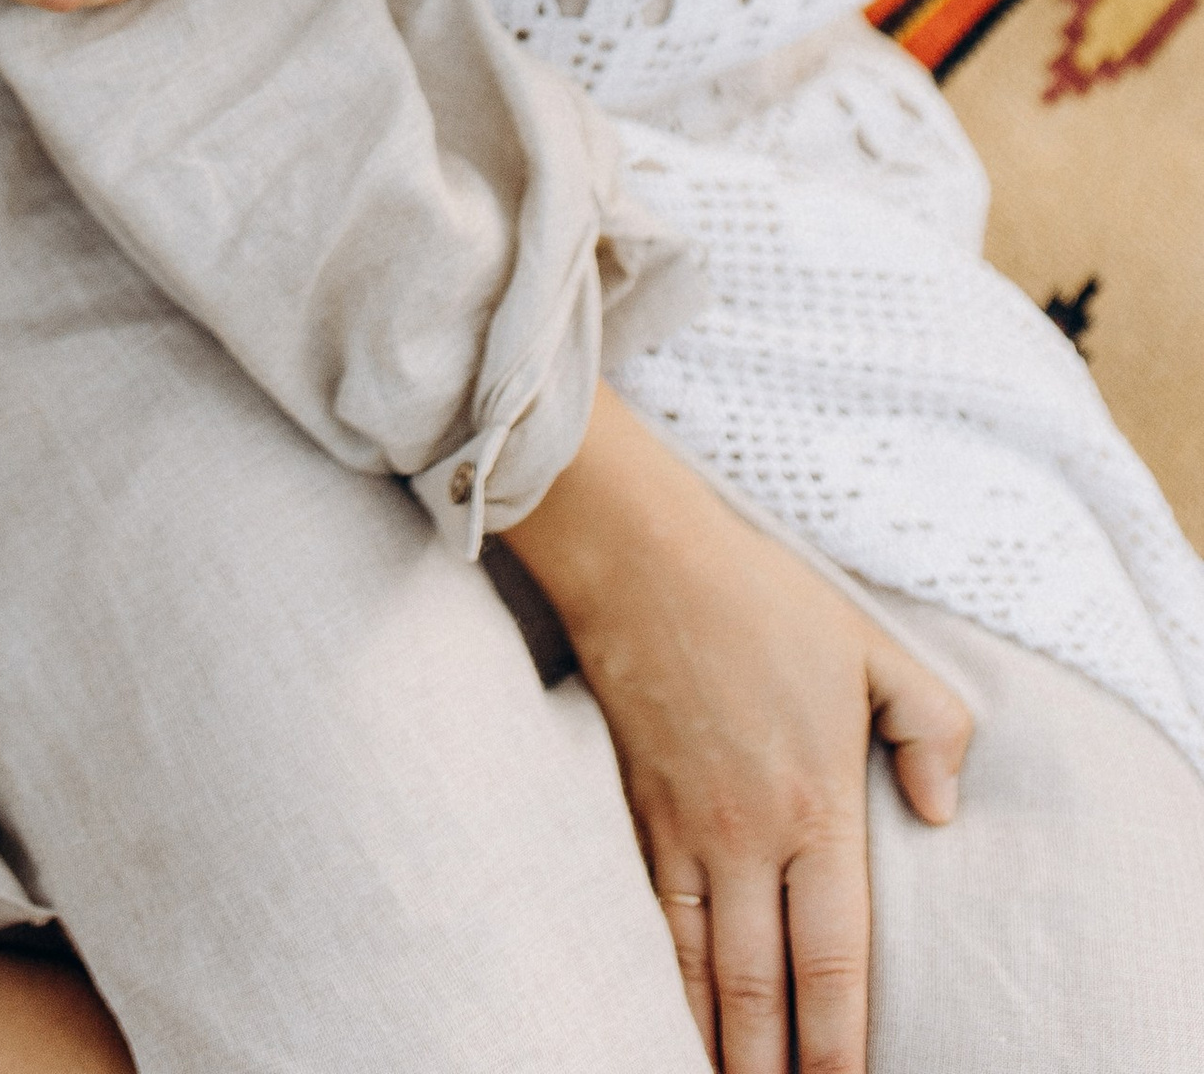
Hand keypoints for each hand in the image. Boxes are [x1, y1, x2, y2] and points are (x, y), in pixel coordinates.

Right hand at [506, 388, 970, 1073]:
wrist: (640, 558)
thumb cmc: (762, 598)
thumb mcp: (872, 648)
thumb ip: (929, 726)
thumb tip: (942, 809)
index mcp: (817, 808)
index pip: (833, 959)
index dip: (840, 1040)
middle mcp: (749, 839)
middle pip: (761, 988)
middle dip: (774, 1066)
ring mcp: (686, 831)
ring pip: (701, 970)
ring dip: (718, 1042)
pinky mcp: (639, 812)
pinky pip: (654, 923)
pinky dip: (667, 984)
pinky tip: (674, 1015)